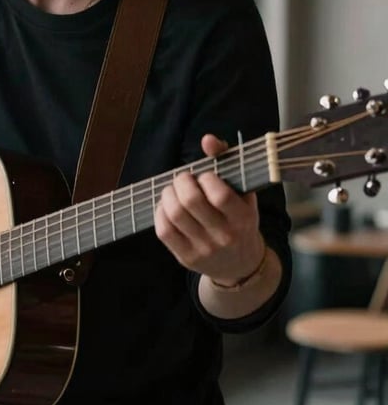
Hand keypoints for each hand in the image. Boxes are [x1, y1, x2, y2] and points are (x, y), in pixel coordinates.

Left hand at [154, 133, 264, 285]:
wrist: (240, 264)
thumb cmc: (240, 219)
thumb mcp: (243, 192)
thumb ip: (227, 160)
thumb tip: (207, 139)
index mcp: (243, 218)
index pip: (219, 195)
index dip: (206, 178)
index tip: (205, 176)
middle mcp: (224, 236)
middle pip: (191, 202)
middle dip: (182, 181)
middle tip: (184, 178)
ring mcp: (204, 249)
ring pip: (174, 214)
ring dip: (168, 194)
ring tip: (174, 190)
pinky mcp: (186, 258)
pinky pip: (164, 231)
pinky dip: (160, 212)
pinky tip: (168, 206)